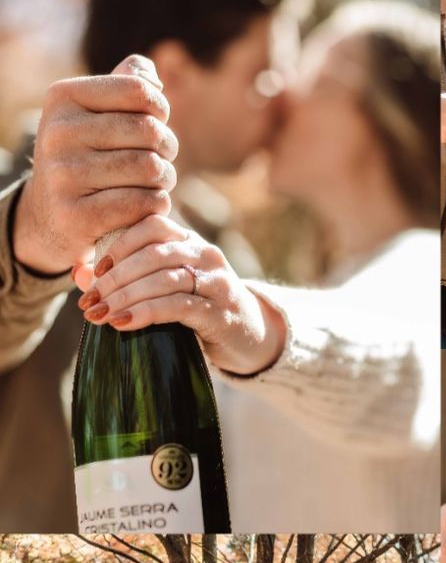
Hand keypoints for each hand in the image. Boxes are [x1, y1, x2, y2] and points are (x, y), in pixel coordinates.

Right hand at [13, 55, 176, 274]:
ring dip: (166, 178)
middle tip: (164, 160)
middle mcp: (59, 133)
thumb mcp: (93, 114)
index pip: (138, 90)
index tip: (157, 123)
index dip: (160, 109)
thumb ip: (124, 86)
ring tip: (158, 182)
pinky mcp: (78, 217)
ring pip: (150, 168)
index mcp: (64, 97)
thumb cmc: (86, 158)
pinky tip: (151, 205)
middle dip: (168, 147)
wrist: (49, 217)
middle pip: (149, 131)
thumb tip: (151, 76)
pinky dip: (157, 205)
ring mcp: (65, 176)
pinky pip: (142, 203)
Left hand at [72, 215, 286, 375]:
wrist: (249, 337)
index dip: (119, 245)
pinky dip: (145, 313)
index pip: (152, 225)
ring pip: (163, 279)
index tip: (94, 272)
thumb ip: (128, 278)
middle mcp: (206, 254)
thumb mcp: (165, 288)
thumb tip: (80, 276)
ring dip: (125, 297)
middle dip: (114, 279)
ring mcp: (216, 282)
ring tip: (100, 315)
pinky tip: (123, 324)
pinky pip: (177, 307)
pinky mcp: (220, 312)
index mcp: (190, 241)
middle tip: (88, 301)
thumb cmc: (199, 310)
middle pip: (153, 254)